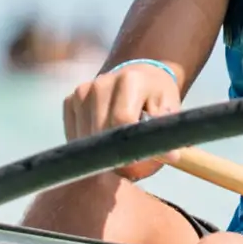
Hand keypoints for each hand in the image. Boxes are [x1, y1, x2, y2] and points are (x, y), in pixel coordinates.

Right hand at [62, 62, 181, 179]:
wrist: (140, 78)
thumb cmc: (157, 99)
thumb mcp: (171, 112)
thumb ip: (166, 133)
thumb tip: (171, 156)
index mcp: (130, 80)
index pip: (122, 121)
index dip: (131, 146)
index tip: (140, 161)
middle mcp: (101, 83)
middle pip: (100, 133)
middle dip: (114, 155)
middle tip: (131, 164)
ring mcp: (83, 92)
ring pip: (84, 138)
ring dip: (100, 153)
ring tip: (120, 149)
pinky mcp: (70, 101)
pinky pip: (73, 135)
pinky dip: (88, 146)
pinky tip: (104, 141)